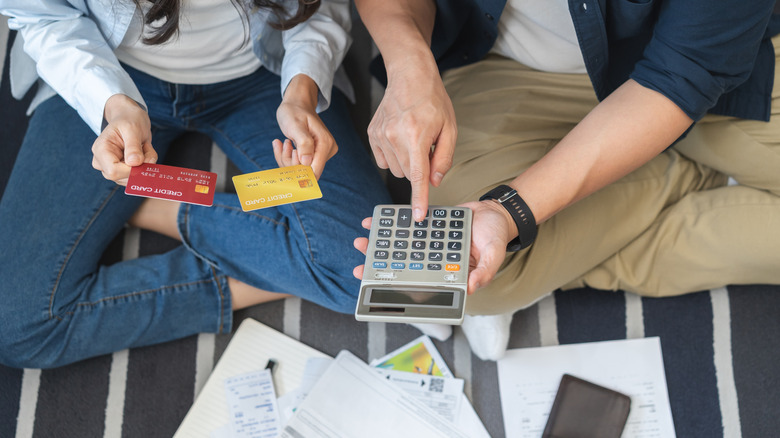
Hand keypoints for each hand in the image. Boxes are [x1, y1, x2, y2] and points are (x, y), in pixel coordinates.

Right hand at [91, 94, 155, 184]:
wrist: (131, 118)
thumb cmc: (129, 120)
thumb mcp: (132, 129)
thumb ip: (133, 146)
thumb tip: (134, 163)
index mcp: (100, 150)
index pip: (113, 171)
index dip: (131, 170)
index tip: (143, 158)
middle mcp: (102, 162)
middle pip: (122, 178)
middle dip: (140, 166)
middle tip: (145, 147)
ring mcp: (112, 167)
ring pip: (132, 179)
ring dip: (145, 165)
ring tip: (143, 147)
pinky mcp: (122, 171)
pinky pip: (137, 176)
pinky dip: (146, 165)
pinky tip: (144, 152)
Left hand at [274, 74, 336, 178]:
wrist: (297, 104)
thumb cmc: (295, 111)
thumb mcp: (296, 125)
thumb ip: (303, 143)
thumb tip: (306, 162)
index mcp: (325, 144)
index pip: (314, 170)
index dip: (298, 170)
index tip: (289, 154)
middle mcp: (327, 151)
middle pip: (306, 171)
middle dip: (290, 162)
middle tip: (284, 144)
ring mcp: (321, 154)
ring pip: (300, 169)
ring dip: (287, 158)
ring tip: (284, 143)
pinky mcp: (314, 155)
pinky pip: (299, 164)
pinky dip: (288, 157)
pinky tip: (285, 144)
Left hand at [352, 200, 515, 294]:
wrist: (494, 211)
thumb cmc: (497, 236)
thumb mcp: (495, 254)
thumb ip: (485, 272)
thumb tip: (471, 288)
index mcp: (449, 276)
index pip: (423, 289)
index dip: (400, 293)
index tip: (380, 292)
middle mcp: (435, 264)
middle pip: (403, 271)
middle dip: (380, 271)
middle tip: (360, 268)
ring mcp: (428, 247)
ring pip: (399, 251)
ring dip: (379, 249)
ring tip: (361, 243)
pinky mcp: (425, 229)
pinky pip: (405, 230)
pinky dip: (389, 226)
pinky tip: (375, 222)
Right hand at [368, 61, 456, 220]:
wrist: (410, 76)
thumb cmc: (433, 100)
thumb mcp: (450, 128)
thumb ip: (443, 158)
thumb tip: (434, 182)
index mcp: (416, 136)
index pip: (417, 176)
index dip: (419, 199)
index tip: (417, 216)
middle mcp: (394, 137)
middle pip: (407, 174)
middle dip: (418, 168)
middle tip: (426, 147)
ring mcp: (380, 135)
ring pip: (394, 169)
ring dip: (406, 163)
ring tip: (413, 139)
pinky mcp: (372, 134)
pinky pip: (383, 160)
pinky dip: (393, 156)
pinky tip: (400, 140)